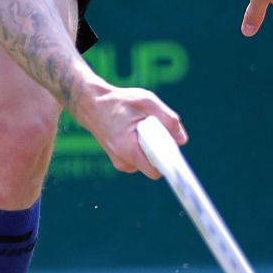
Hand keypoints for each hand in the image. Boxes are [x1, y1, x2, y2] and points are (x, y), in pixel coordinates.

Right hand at [71, 83, 185, 177]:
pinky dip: (142, 147)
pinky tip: (135, 132)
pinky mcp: (119, 159)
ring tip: (142, 128)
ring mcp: (120, 162)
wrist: (91, 104)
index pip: (156, 170)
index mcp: (130, 150)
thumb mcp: (147, 101)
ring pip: (147, 161)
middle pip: (154, 165)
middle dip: (160, 150)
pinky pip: (140, 158)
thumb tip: (182, 139)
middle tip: (156, 130)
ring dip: (151, 147)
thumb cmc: (119, 101)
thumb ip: (167, 119)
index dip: (168, 162)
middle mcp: (124, 162)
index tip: (174, 152)